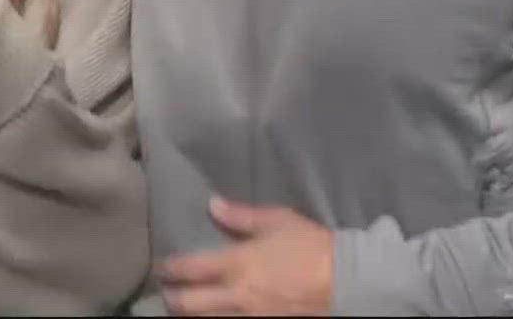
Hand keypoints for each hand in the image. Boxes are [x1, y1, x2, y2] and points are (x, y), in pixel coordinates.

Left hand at [162, 198, 333, 315]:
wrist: (348, 282)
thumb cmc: (313, 246)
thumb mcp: (279, 221)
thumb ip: (242, 216)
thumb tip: (213, 205)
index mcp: (236, 263)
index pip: (189, 268)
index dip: (171, 269)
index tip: (164, 268)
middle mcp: (236, 294)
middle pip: (188, 303)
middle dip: (173, 298)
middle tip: (168, 293)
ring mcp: (249, 318)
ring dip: (189, 316)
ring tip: (184, 311)